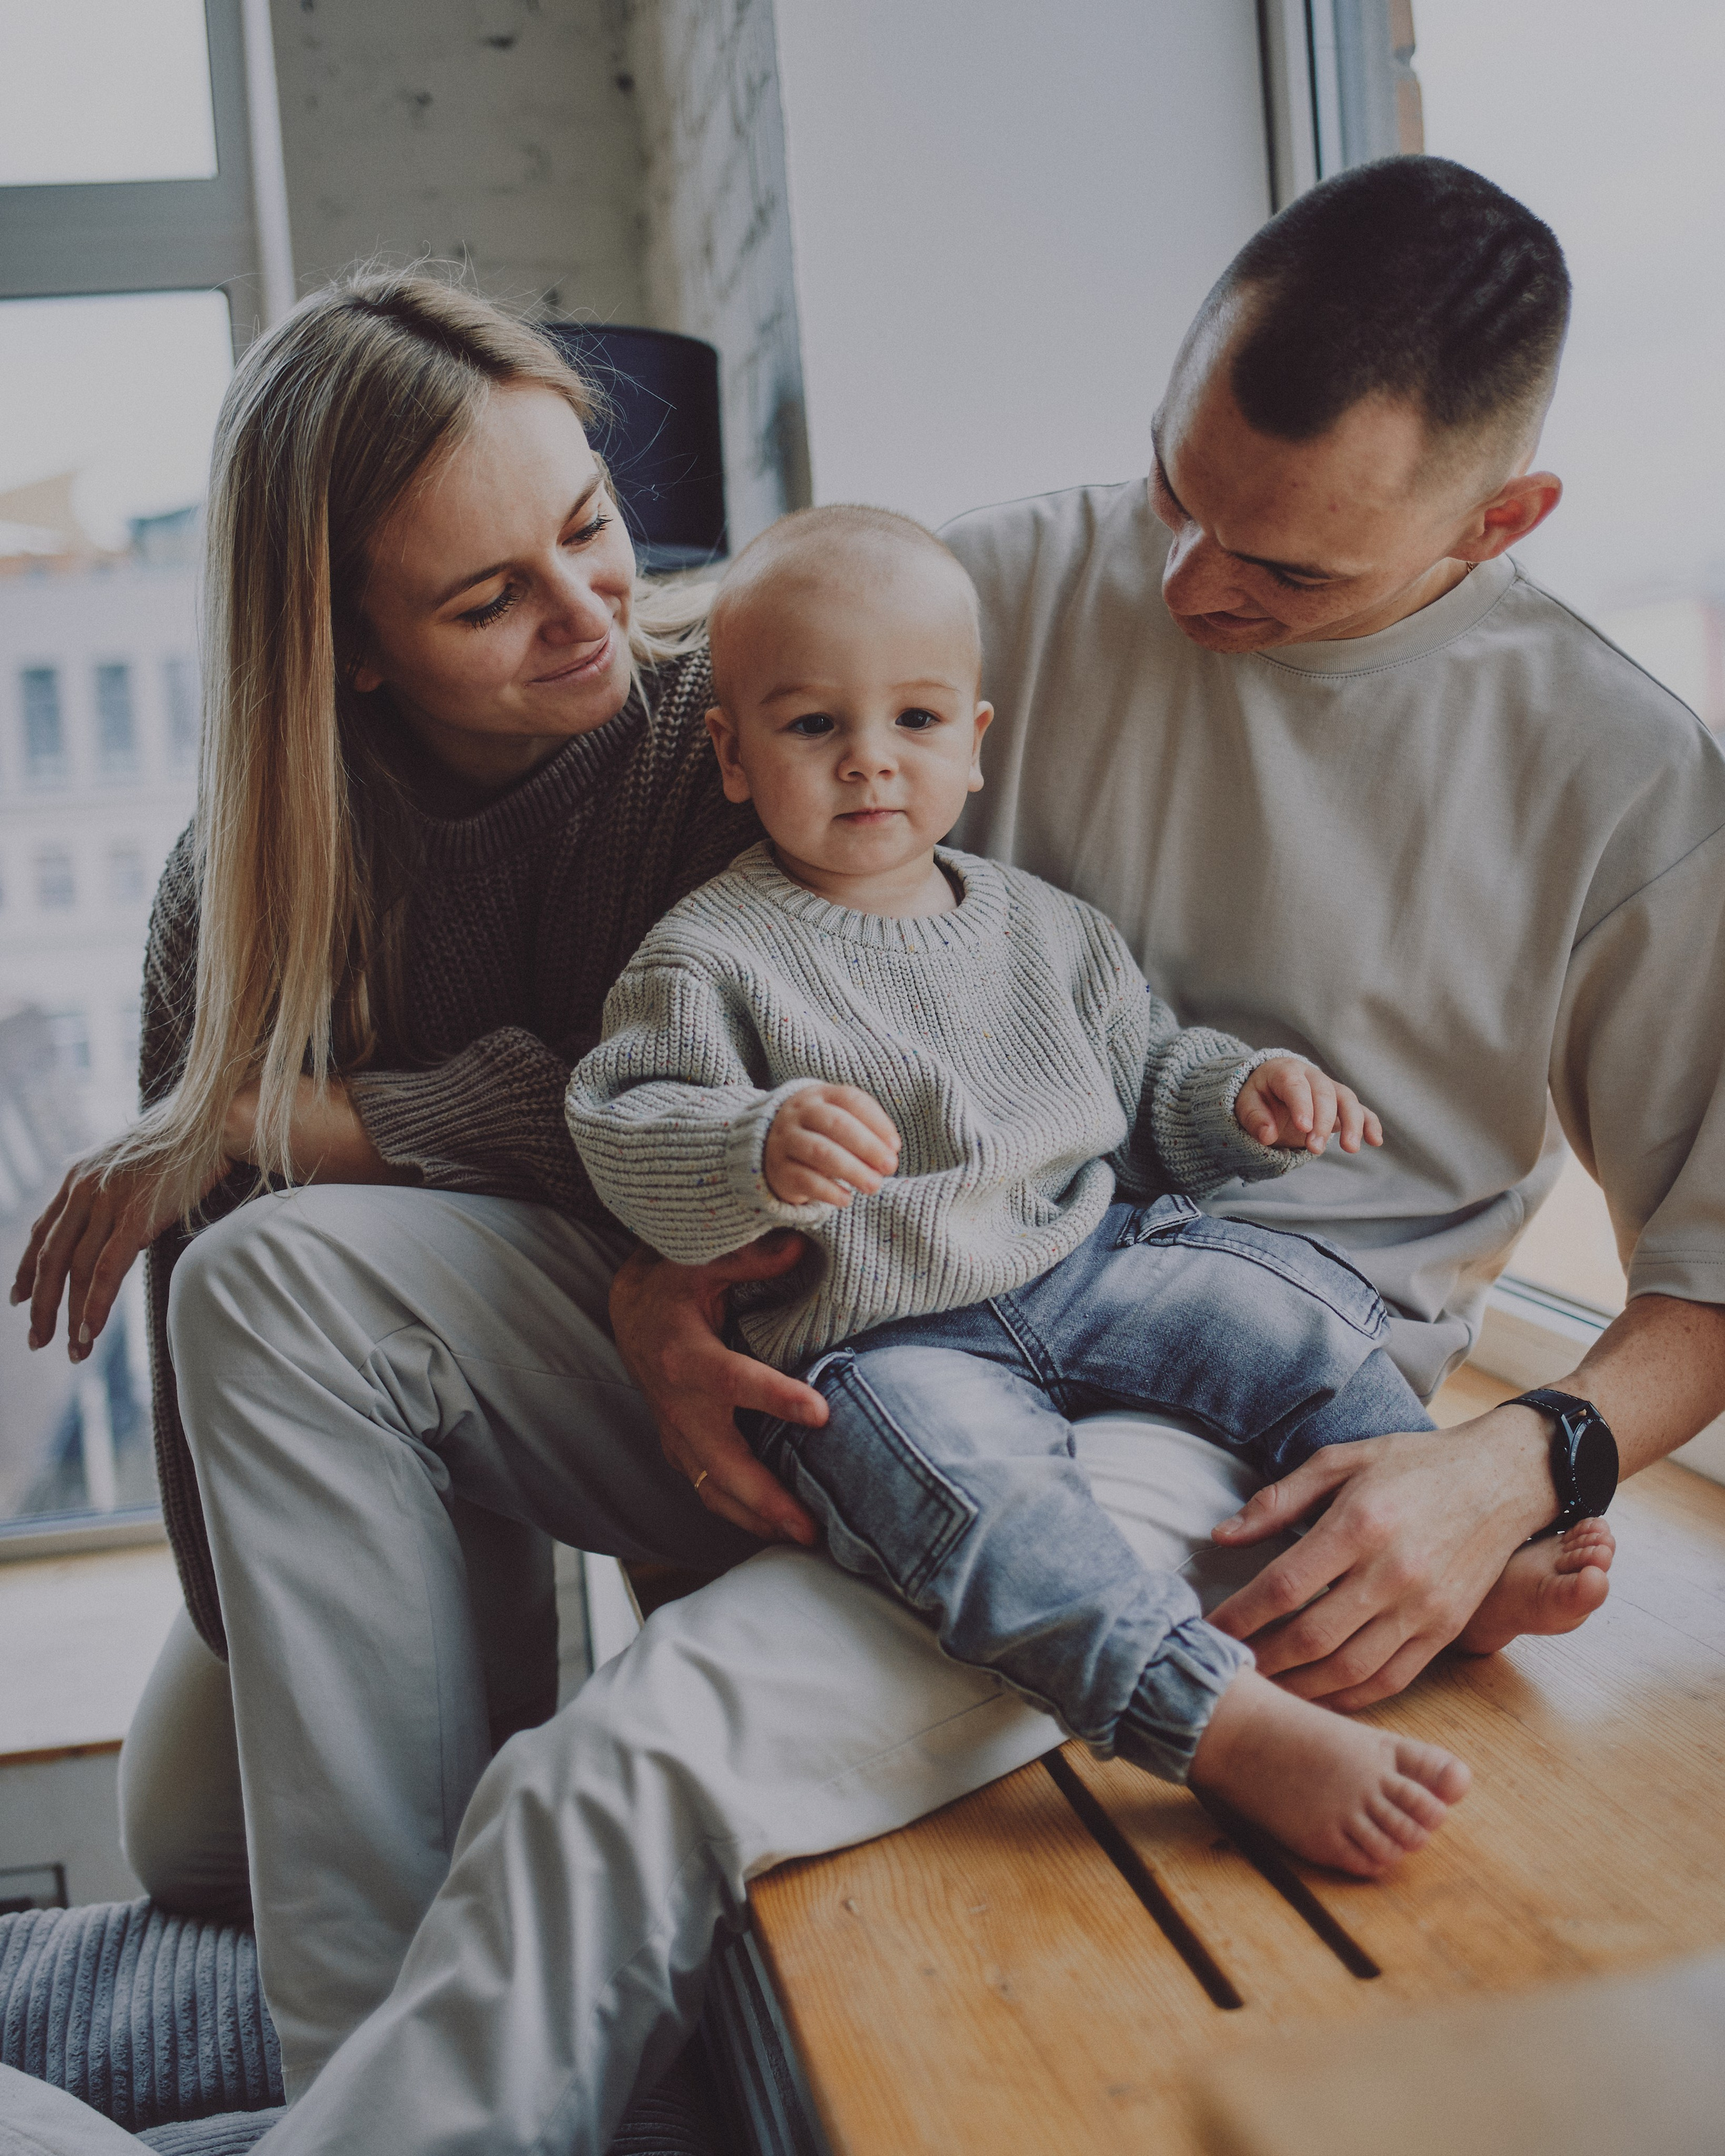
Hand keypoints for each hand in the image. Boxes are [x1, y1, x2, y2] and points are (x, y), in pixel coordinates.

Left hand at [12, 1154, 198, 1363]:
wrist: (212, 1122)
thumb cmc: (184, 1143)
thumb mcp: (131, 1166)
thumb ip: (112, 1195)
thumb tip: (118, 1231)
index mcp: (77, 1176)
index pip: (42, 1232)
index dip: (26, 1270)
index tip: (19, 1299)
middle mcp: (82, 1188)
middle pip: (50, 1258)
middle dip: (41, 1304)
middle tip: (37, 1339)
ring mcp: (106, 1202)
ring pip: (76, 1270)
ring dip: (69, 1315)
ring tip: (71, 1351)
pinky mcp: (134, 1216)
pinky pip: (106, 1270)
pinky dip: (95, 1306)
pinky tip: (89, 1332)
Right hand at [609, 1234, 822, 1545]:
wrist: (631, 1312)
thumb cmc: (675, 1283)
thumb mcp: (704, 1259)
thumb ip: (751, 1257)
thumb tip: (802, 1247)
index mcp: (685, 1354)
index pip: (734, 1381)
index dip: (777, 1399)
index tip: (822, 1413)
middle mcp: (676, 1403)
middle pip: (721, 1463)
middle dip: (766, 1498)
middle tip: (811, 1526)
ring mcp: (675, 1432)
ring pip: (712, 1489)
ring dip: (756, 1518)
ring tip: (805, 1538)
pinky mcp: (679, 1447)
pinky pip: (708, 1489)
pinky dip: (740, 1513)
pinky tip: (777, 1527)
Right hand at [763, 1084, 899, 1206]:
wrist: (771, 1147)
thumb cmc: (819, 1132)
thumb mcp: (838, 1119)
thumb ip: (865, 1129)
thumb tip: (890, 1151)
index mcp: (819, 1095)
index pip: (850, 1100)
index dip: (877, 1122)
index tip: (895, 1146)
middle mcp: (799, 1113)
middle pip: (836, 1124)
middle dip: (868, 1146)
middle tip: (890, 1166)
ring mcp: (785, 1140)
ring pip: (820, 1152)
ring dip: (852, 1170)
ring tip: (874, 1185)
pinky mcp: (778, 1169)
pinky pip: (805, 1179)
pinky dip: (829, 1191)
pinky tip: (846, 1198)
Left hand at [1205, 1407, 1553, 1708]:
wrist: (1501, 1479)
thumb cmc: (1414, 1465)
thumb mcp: (1342, 1460)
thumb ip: (1279, 1500)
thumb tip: (1222, 1536)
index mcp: (1361, 1524)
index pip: (1285, 1585)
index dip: (1241, 1613)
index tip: (1208, 1627)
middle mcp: (1394, 1572)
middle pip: (1312, 1636)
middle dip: (1260, 1658)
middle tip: (1225, 1666)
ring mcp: (1424, 1608)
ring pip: (1349, 1670)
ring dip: (1298, 1687)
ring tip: (1261, 1688)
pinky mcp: (1446, 1630)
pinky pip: (1390, 1679)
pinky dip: (1347, 1698)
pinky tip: (1315, 1695)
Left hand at [1235, 1056, 1382, 1155]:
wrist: (1271, 1088)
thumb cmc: (1258, 1095)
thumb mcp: (1246, 1104)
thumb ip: (1254, 1118)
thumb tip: (1267, 1135)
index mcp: (1285, 1071)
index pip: (1296, 1085)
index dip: (1302, 1105)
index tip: (1304, 1128)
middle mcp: (1312, 1076)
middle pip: (1325, 1094)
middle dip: (1323, 1122)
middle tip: (1315, 1148)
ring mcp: (1329, 1089)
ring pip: (1347, 1100)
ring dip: (1352, 1123)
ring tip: (1350, 1148)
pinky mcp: (1341, 1104)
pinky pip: (1360, 1110)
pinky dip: (1370, 1123)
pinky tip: (1376, 1140)